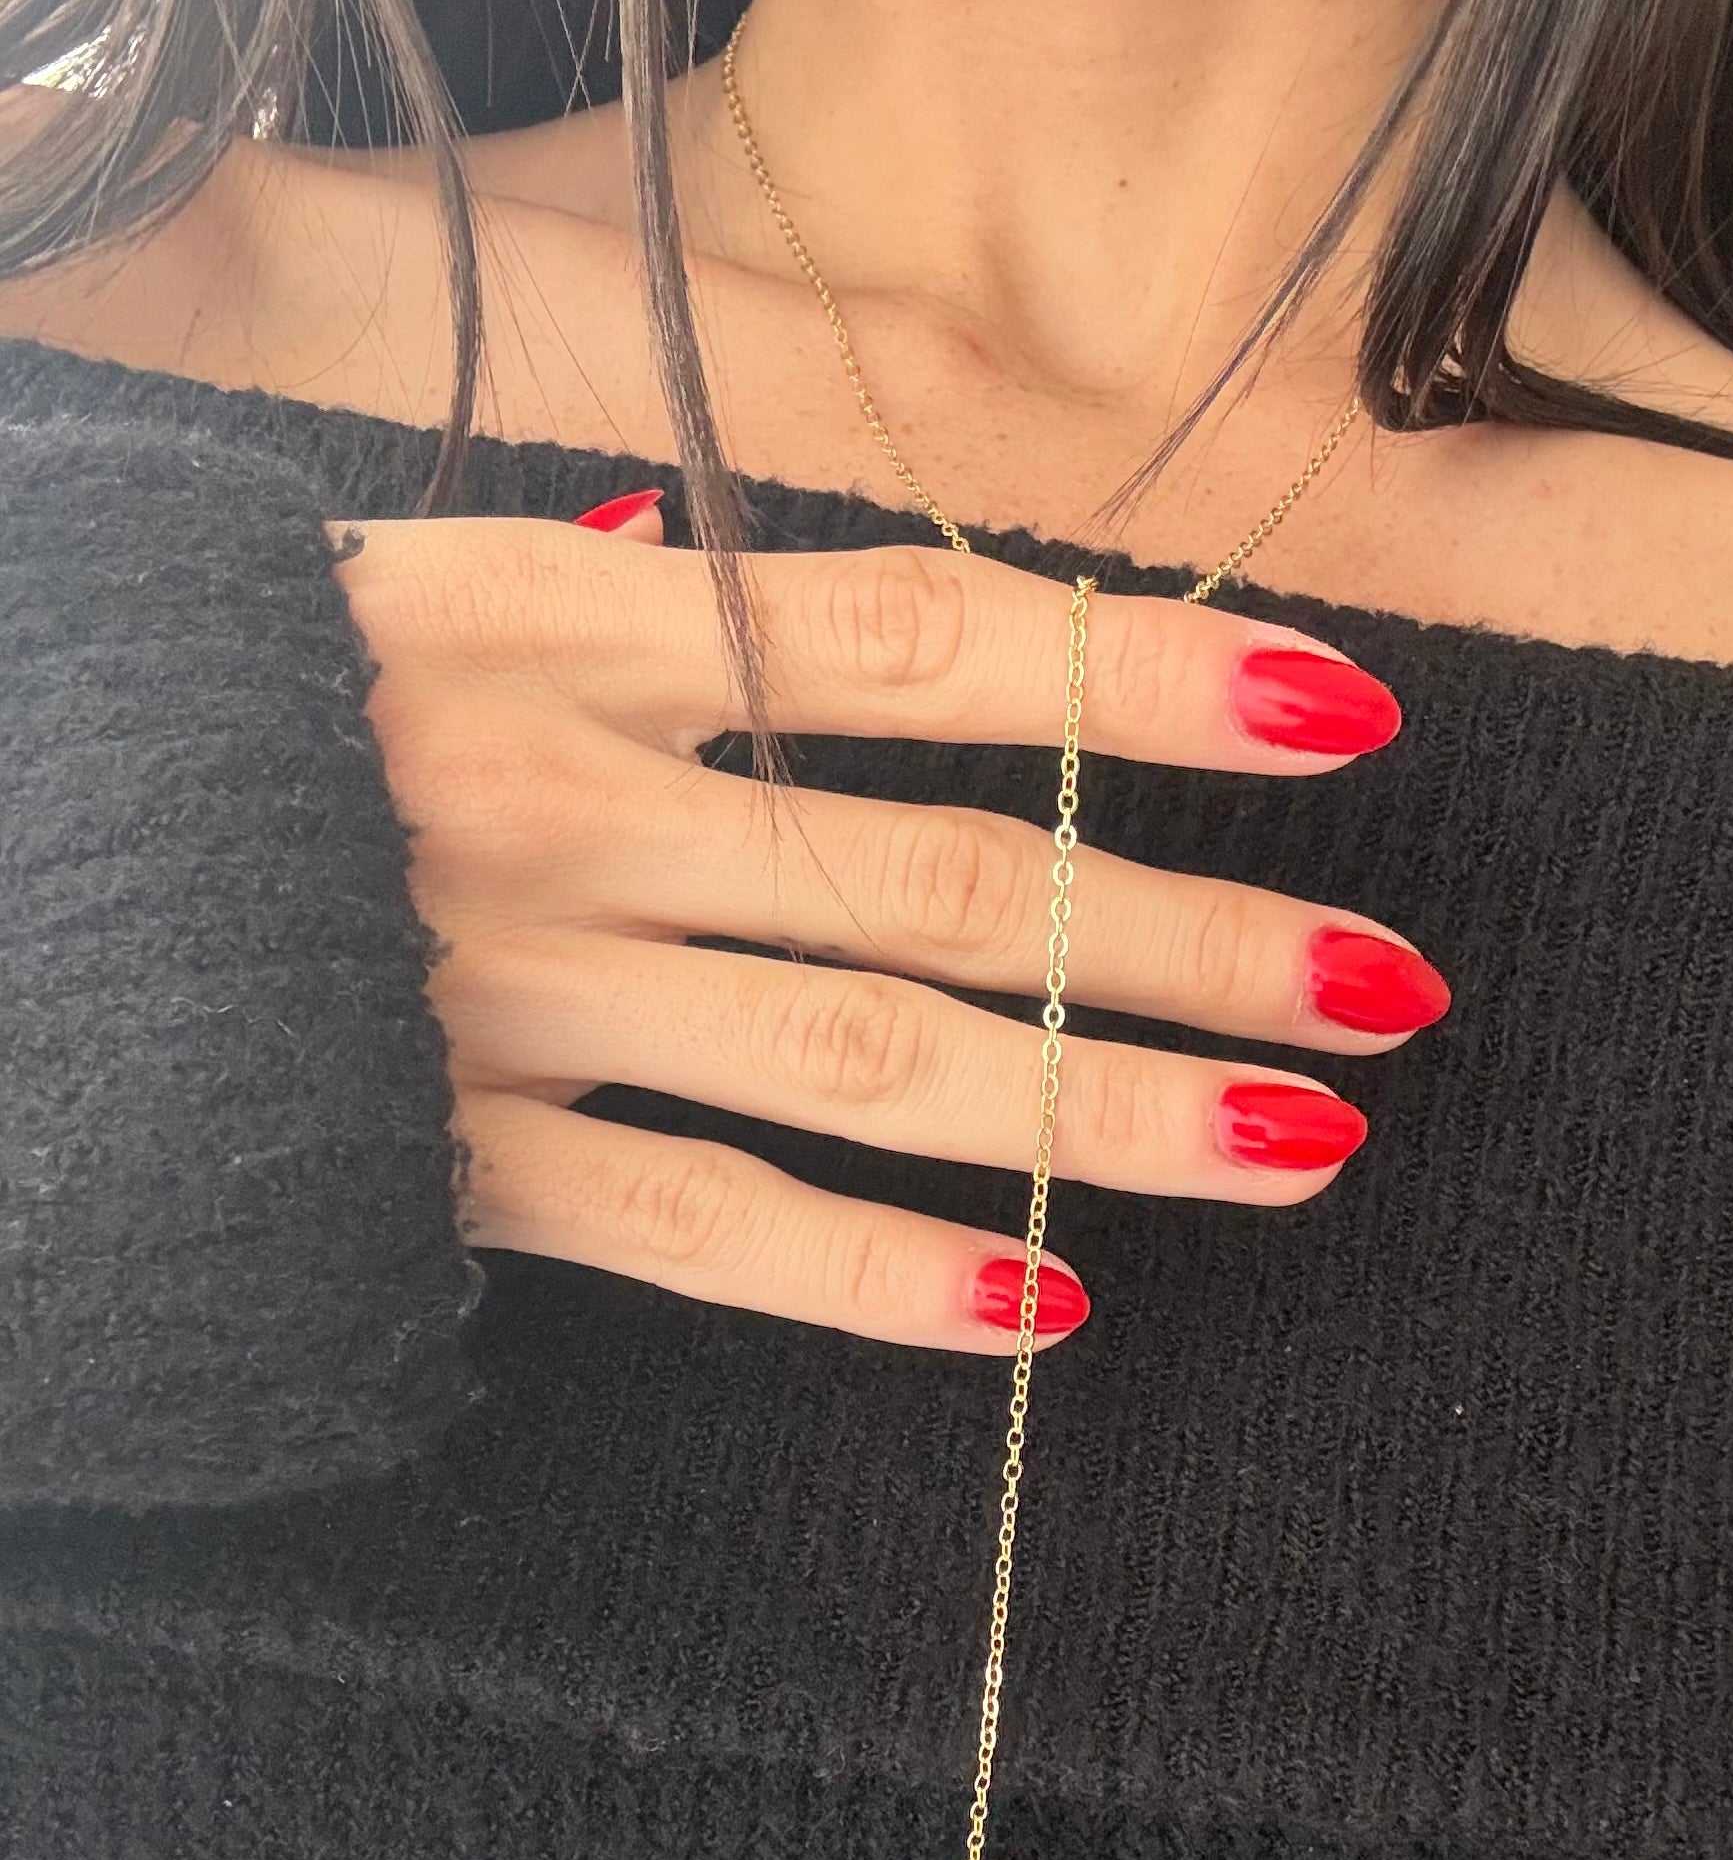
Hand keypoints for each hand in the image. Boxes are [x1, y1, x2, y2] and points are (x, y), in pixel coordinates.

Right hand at [334, 504, 1442, 1351]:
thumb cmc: (215, 712)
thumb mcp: (398, 590)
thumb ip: (593, 595)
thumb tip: (721, 542)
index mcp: (555, 619)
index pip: (916, 633)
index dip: (1139, 675)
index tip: (1342, 714)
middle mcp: (558, 798)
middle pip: (938, 870)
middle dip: (1184, 930)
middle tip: (1390, 986)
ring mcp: (507, 988)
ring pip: (863, 1057)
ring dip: (1099, 1111)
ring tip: (1299, 1147)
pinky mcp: (451, 1157)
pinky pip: (699, 1228)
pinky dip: (874, 1278)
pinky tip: (1040, 1316)